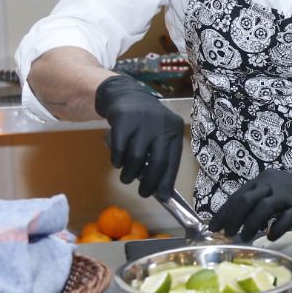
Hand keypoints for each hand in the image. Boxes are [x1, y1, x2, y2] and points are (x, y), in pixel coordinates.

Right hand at [95, 74, 182, 199]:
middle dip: (150, 183)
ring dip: (130, 174)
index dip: (167, 181)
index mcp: (174, 129)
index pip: (173, 160)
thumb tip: (160, 188)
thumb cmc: (146, 122)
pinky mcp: (123, 120)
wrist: (125, 95)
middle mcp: (161, 124)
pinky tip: (118, 161)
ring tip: (126, 177)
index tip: (162, 197)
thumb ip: (161, 154)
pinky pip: (119, 150)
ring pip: (136, 158)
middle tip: (143, 193)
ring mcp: (142, 121)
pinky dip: (117, 161)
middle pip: (157, 162)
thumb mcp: (159, 133)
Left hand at [209, 168, 291, 241]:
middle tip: (227, 234)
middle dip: (233, 219)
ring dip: (250, 225)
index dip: (224, 212)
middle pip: (246, 200)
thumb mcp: (272, 190)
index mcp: (262, 180)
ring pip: (263, 209)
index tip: (214, 227)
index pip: (237, 196)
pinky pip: (285, 219)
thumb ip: (255, 201)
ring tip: (244, 238)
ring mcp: (287, 196)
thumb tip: (233, 220)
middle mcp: (272, 185)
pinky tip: (270, 237)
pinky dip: (275, 229)